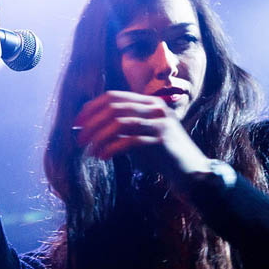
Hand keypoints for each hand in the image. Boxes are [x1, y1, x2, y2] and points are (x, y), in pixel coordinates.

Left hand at [73, 90, 211, 185]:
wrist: (191, 172)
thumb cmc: (162, 156)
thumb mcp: (139, 137)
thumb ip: (120, 130)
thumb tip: (87, 129)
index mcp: (149, 102)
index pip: (113, 96)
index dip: (91, 108)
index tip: (76, 123)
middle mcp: (155, 108)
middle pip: (114, 107)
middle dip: (92, 123)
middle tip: (79, 139)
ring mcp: (160, 122)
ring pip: (120, 122)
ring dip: (100, 136)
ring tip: (89, 150)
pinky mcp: (162, 140)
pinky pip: (130, 140)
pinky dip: (112, 148)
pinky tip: (103, 157)